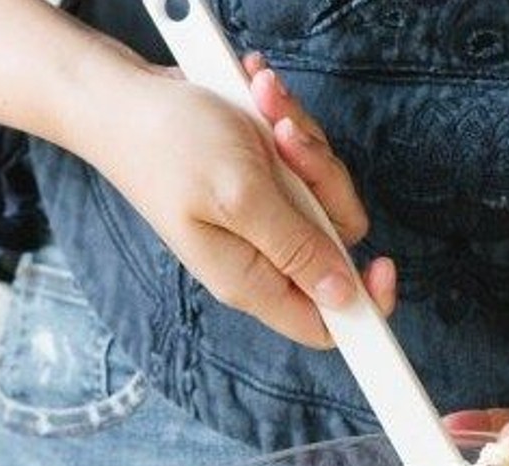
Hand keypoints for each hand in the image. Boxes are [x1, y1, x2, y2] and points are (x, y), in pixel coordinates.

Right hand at [83, 54, 394, 347]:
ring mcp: (263, 216)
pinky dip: (288, 123)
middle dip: (325, 181)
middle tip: (287, 144)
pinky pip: (306, 160)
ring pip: (326, 192)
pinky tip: (257, 99)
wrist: (124, 98)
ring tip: (263, 108)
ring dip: (304, 141)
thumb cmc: (168, 145)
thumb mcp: (241, 196)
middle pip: (338, 241)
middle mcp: (261, 254)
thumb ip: (296, 248)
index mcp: (251, 279)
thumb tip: (344, 295)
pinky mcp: (264, 182)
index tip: (385, 265)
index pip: (325, 324)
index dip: (364, 304)